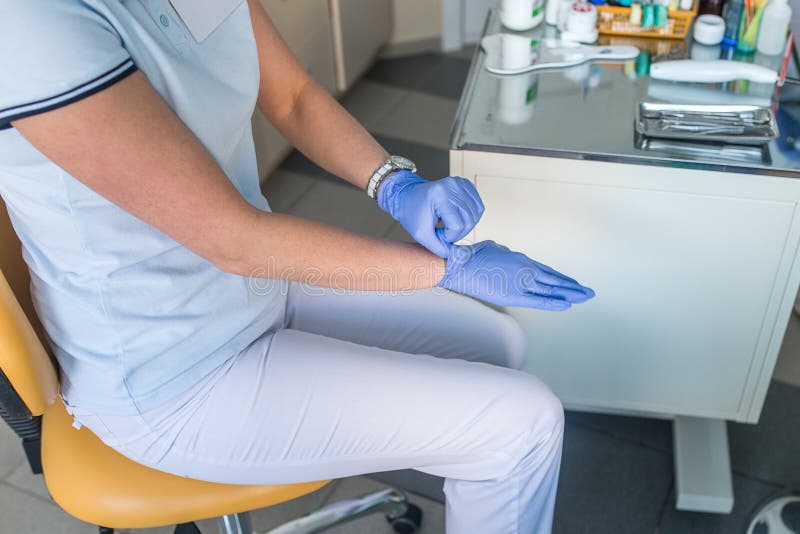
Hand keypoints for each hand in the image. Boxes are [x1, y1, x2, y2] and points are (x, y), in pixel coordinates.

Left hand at [377, 170, 483, 257]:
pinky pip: (477, 206)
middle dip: (458, 232)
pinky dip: (470, 216)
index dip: (450, 236)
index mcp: (440, 194)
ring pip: (476, 214)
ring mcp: (461, 183)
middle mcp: (453, 186)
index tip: (438, 235)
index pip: (458, 225)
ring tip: (449, 225)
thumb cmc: (411, 212)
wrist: (407, 196)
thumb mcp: (421, 234)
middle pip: (469, 220)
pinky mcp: (466, 184)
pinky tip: (457, 217)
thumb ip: (439, 247)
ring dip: (465, 225)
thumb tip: (458, 255)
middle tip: (444, 232)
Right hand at [437, 241, 594, 310]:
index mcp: (522, 261)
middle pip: (555, 281)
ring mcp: (522, 283)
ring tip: (585, 297)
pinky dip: (555, 302)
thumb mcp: (496, 249)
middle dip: (572, 287)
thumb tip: (510, 257)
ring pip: (552, 289)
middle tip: (588, 291)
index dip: (561, 279)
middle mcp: (527, 271)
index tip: (572, 283)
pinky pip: (539, 300)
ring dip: (570, 294)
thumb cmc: (474, 256)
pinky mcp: (514, 295)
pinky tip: (568, 304)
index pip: (547, 272)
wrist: (462, 265)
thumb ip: (508, 254)